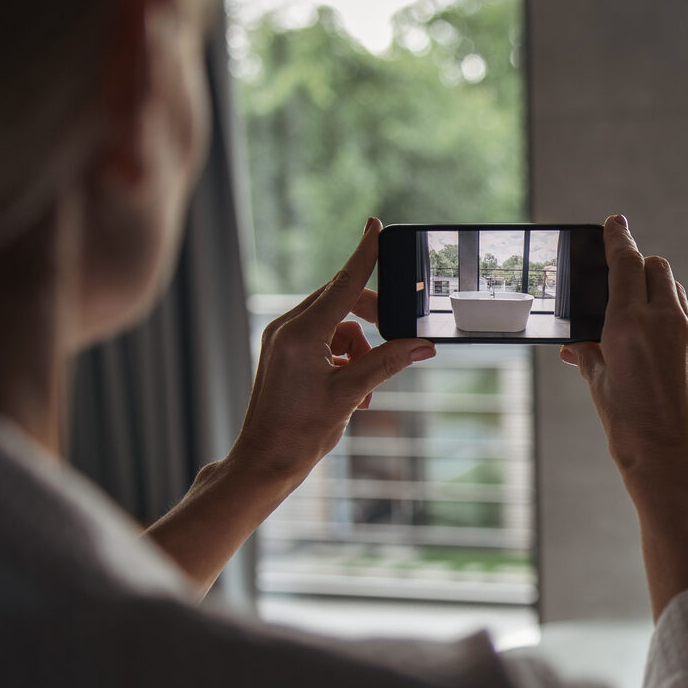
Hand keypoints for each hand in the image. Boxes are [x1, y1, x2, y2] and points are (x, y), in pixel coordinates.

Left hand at [147, 218, 432, 591]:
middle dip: (372, 320)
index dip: (364, 254)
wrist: (264, 462)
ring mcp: (283, 340)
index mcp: (301, 333)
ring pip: (337, 324)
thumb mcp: (351, 394)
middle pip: (342, 301)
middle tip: (399, 338)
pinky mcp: (284, 354)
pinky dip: (345, 358)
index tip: (375, 225)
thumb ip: (388, 362)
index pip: (343, 283)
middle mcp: (287, 329)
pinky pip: (324, 341)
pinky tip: (353, 390)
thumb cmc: (300, 432)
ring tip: (366, 387)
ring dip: (360, 348)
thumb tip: (423, 345)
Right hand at [559, 214, 687, 484]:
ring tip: (632, 305)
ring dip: (654, 286)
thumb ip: (589, 355)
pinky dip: (666, 311)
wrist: (675, 463)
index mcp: (630, 324)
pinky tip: (649, 334)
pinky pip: (682, 314)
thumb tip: (577, 346)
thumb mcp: (599, 387)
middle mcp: (663, 321)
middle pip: (655, 267)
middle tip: (617, 274)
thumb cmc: (630, 429)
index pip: (627, 263)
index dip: (619, 237)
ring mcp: (686, 335)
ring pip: (673, 288)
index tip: (615, 222)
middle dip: (637, 263)